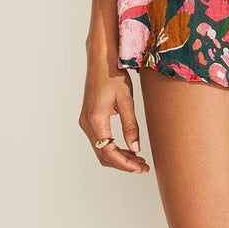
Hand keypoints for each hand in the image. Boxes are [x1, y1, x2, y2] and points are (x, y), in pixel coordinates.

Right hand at [79, 46, 150, 174]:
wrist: (100, 59)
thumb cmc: (113, 75)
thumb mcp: (126, 99)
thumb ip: (130, 125)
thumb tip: (135, 149)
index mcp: (96, 119)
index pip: (109, 152)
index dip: (125, 163)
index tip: (141, 168)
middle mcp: (87, 123)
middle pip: (103, 154)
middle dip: (123, 163)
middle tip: (143, 166)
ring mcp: (85, 121)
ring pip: (101, 149)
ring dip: (118, 157)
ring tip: (138, 159)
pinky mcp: (88, 118)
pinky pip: (99, 140)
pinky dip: (112, 147)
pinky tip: (127, 148)